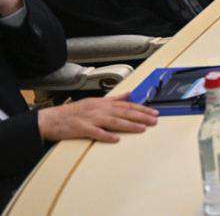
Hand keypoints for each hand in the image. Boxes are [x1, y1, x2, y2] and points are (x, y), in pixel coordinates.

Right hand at [38, 95, 157, 143]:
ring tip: (142, 129)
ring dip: (129, 125)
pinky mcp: (81, 128)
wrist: (51, 119)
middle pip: (124, 112)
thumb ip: (114, 99)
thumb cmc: (74, 112)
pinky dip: (106, 136)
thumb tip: (130, 93)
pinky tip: (116, 139)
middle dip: (141, 116)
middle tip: (154, 120)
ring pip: (114, 121)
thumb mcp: (96, 101)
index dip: (142, 109)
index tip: (154, 112)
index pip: (127, 105)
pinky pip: (96, 133)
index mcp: (103, 103)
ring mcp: (91, 118)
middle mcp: (99, 109)